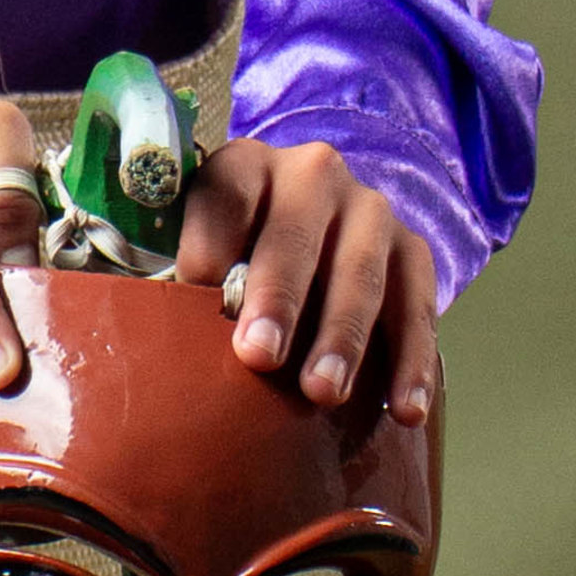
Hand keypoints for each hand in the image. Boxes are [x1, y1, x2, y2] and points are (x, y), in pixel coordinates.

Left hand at [176, 137, 438, 425]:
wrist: (316, 231)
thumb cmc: (235, 260)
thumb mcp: (200, 248)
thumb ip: (183, 280)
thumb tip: (158, 342)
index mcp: (245, 166)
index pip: (225, 195)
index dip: (210, 242)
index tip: (198, 290)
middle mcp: (312, 175)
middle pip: (294, 235)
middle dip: (277, 298)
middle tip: (260, 357)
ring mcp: (370, 210)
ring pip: (359, 272)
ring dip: (342, 336)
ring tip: (323, 393)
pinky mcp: (413, 250)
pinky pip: (417, 305)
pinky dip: (411, 361)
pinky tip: (403, 409)